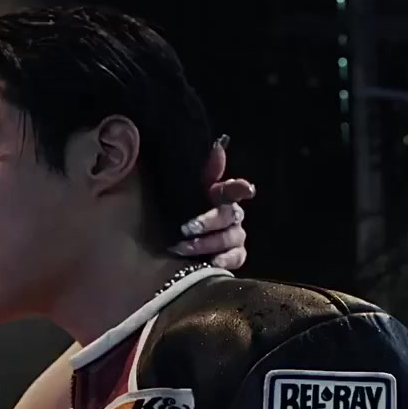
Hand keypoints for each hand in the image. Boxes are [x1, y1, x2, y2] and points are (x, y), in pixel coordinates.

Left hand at [169, 135, 255, 269]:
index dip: (239, 188)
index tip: (244, 190)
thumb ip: (201, 170)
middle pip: (228, 215)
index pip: (233, 188)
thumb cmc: (173, 214)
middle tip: (186, 228)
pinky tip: (210, 262)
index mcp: (218, 195)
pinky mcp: (233, 257)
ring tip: (183, 248)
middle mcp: (230, 214)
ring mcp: (234, 237)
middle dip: (208, 221)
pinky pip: (237, 258)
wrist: (163, 248)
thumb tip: (218, 146)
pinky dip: (224, 259)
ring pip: (232, 238)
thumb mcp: (179, 189)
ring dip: (208, 243)